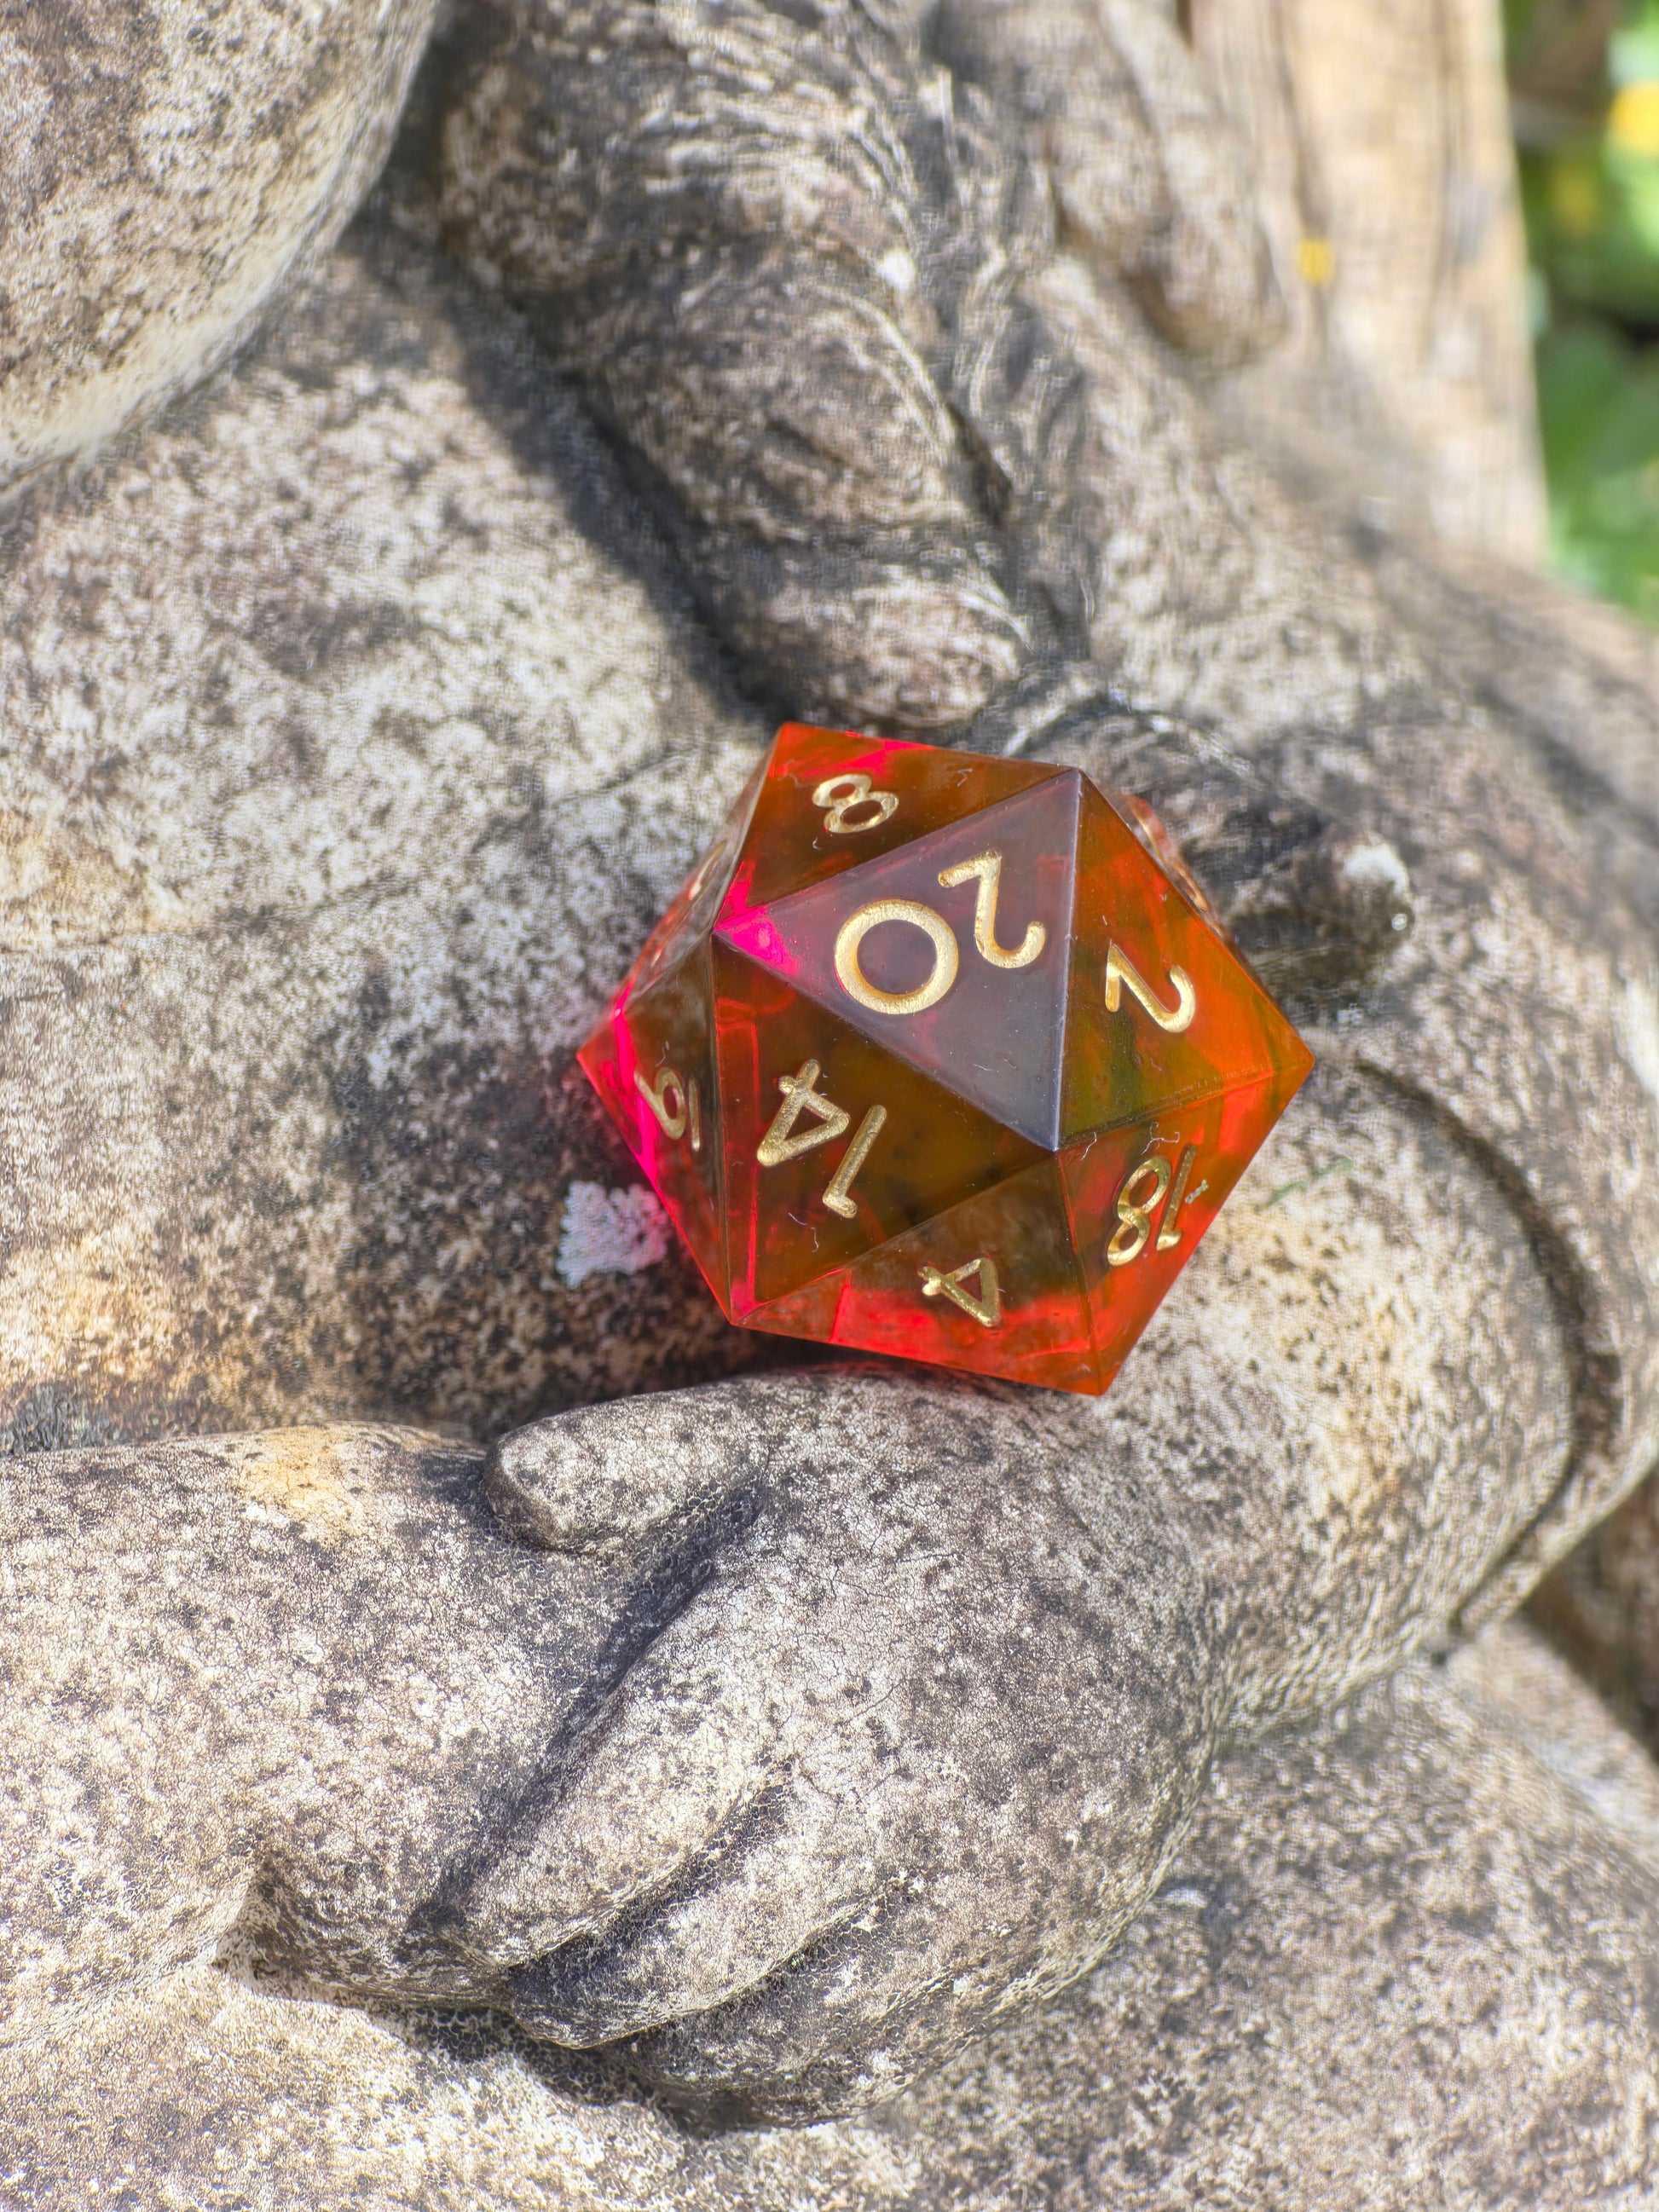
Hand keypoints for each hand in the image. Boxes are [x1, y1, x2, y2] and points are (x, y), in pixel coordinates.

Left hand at [450, 1368, 1216, 2119]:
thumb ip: (632, 1454)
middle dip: (574, 1997)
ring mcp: (959, 1876)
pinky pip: (884, 2045)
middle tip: (528, 1992)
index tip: (464, 1926)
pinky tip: (745, 2033)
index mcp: (781, 1666)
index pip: (606, 1839)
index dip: (513, 1907)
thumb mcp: (783, 1426)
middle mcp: (867, 1792)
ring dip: (672, 2044)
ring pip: (773, 2028)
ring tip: (622, 2019)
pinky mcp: (1030, 1927)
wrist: (1166, 1534)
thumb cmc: (940, 1472)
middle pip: (675, 1960)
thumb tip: (503, 1492)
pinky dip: (789, 2063)